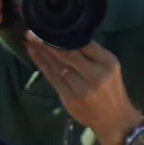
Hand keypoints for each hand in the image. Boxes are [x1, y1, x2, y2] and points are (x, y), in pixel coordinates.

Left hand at [23, 35, 141, 144]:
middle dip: (48, 41)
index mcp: (107, 63)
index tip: (51, 25)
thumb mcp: (111, 67)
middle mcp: (94, 75)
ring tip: (29, 39)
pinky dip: (41, 64)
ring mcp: (79, 88)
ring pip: (56, 65)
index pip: (84, 44)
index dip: (65, 35)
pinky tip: (33, 53)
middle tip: (33, 30)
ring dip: (41, 51)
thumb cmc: (112, 89)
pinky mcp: (67, 98)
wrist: (113, 119)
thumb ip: (93, 53)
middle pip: (67, 54)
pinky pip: (51, 77)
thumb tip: (68, 36)